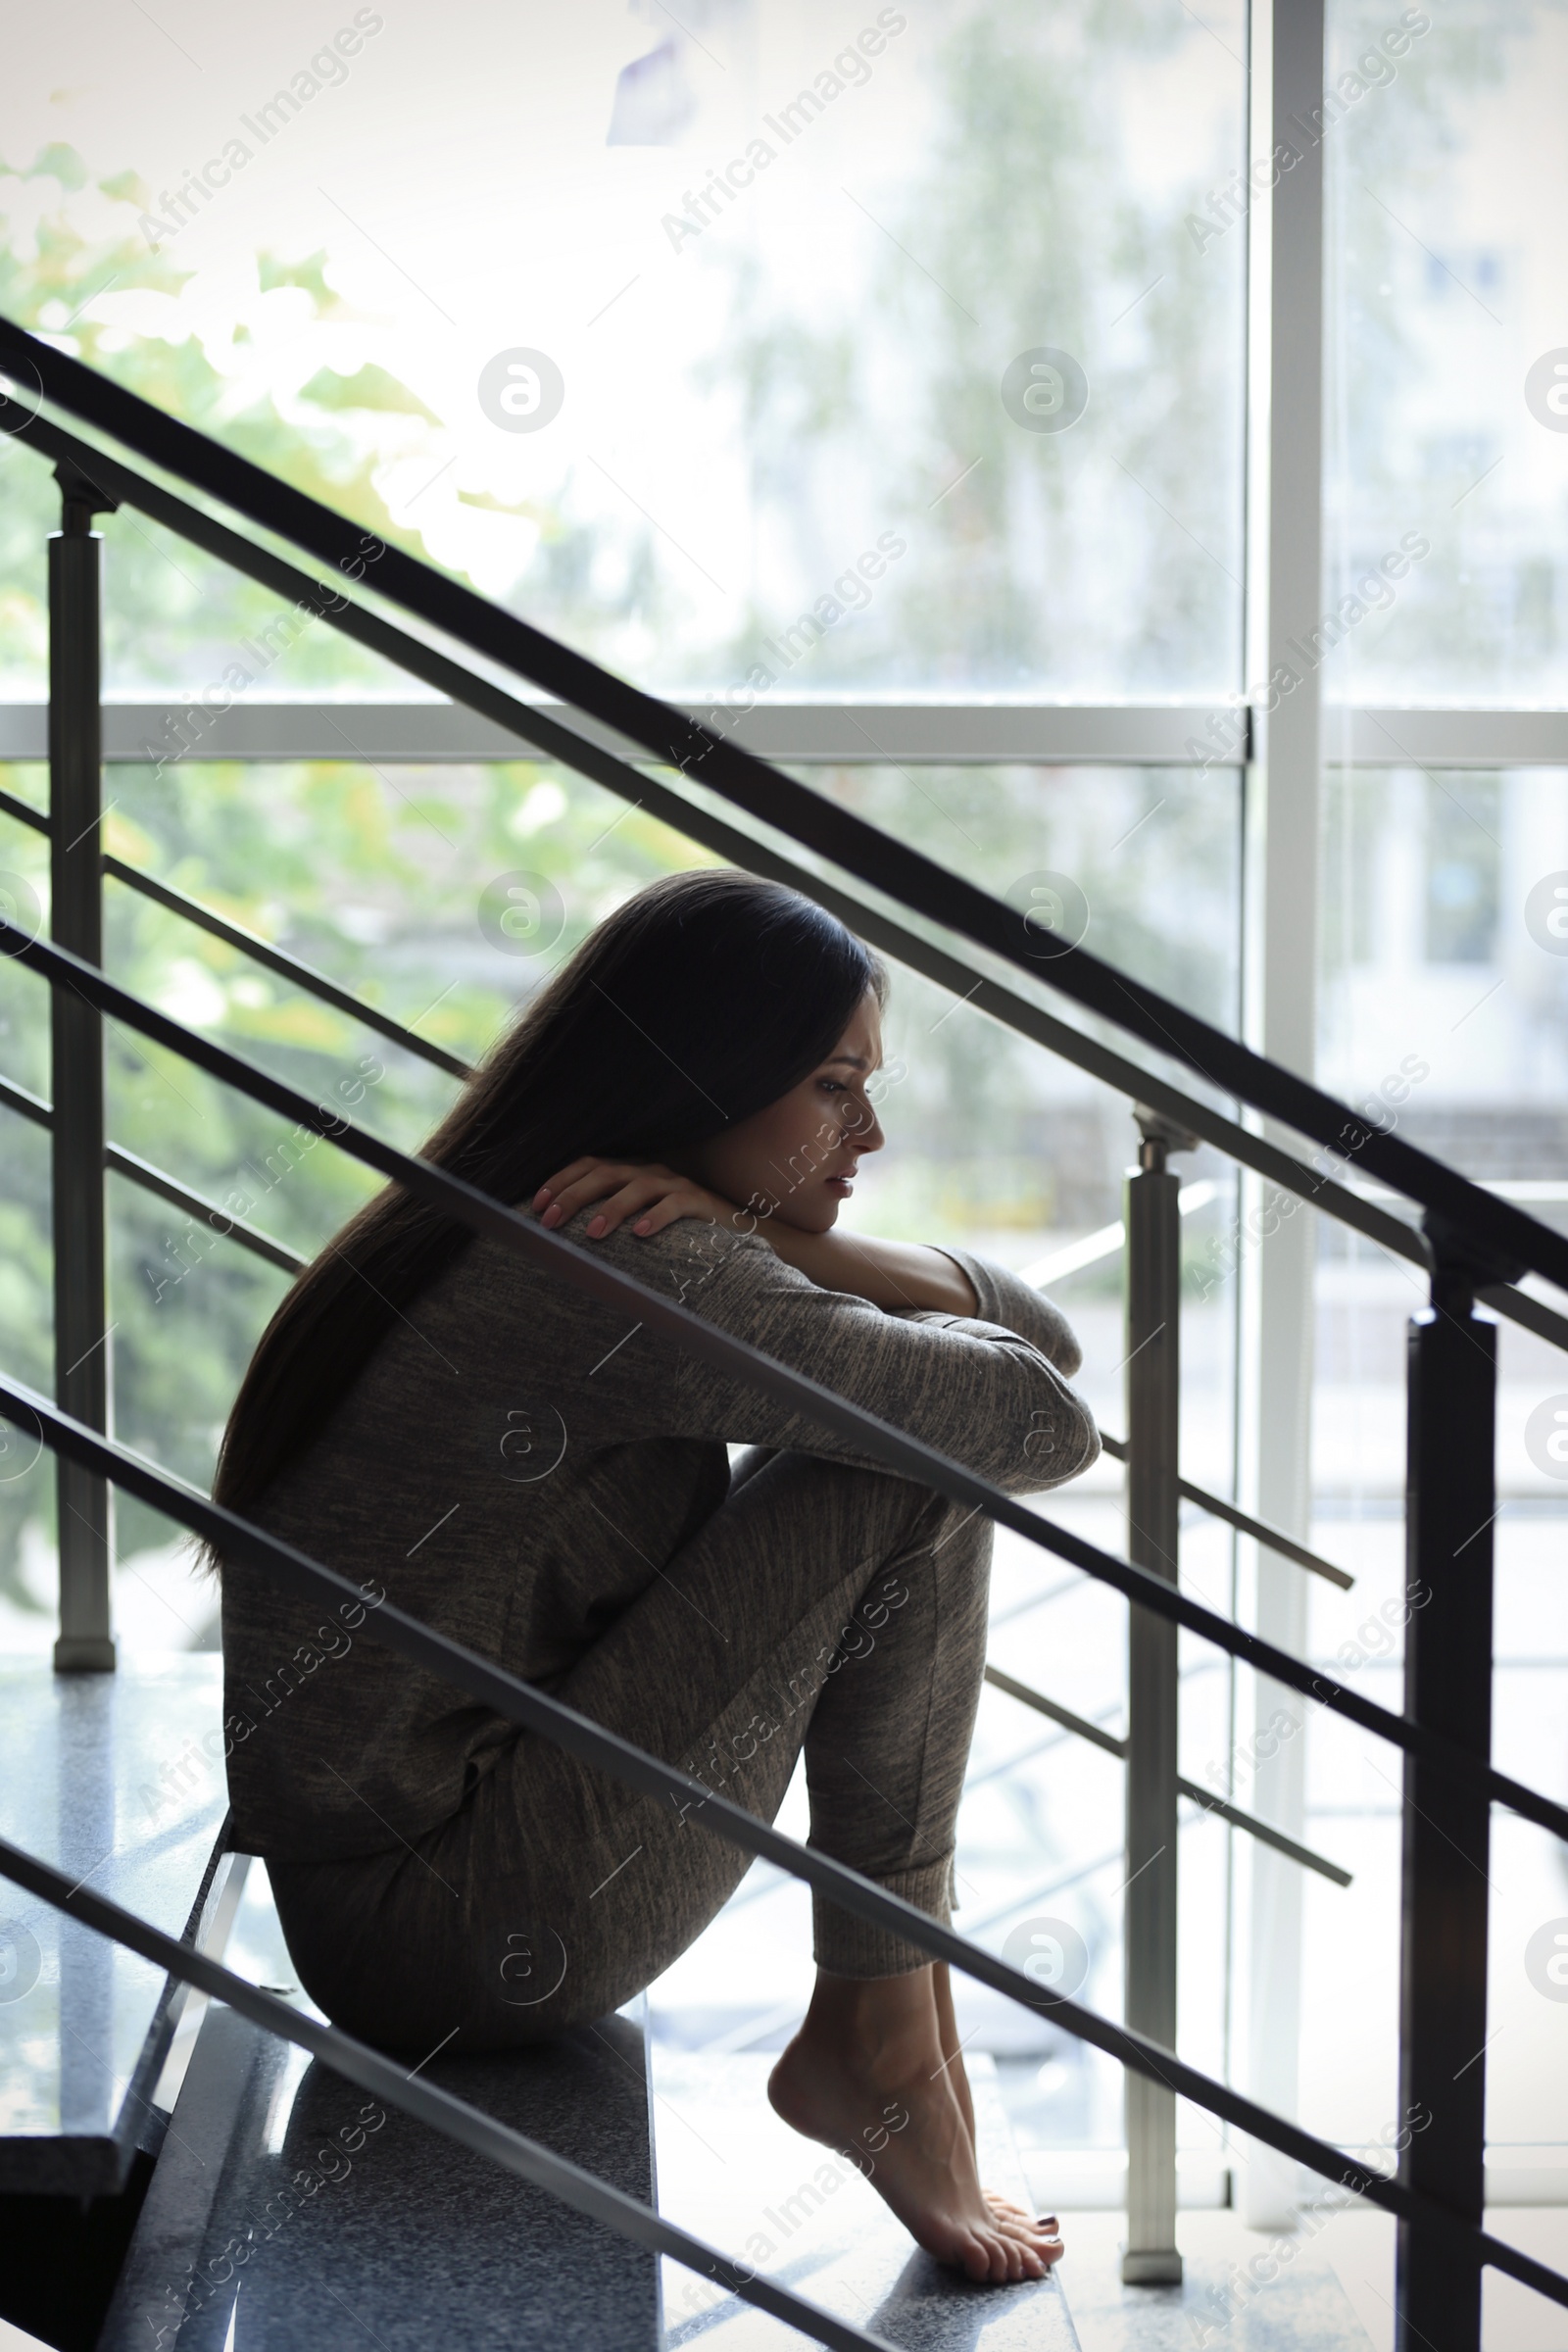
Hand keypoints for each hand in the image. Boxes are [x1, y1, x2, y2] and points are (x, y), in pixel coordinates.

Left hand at [532, 1157, 746, 1242]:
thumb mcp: (639, 1218)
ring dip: (610, 1208)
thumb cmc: (678, 1230)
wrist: (736, 1230)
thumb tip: (567, 1237)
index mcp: (631, 1172)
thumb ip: (610, 1218)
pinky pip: (675, 1204)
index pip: (589, 1165)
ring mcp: (675, 1184)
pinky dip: (655, 1217)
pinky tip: (639, 1234)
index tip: (536, 1204)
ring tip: (591, 1233)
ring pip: (637, 1187)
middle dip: (574, 1195)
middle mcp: (650, 1171)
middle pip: (605, 1173)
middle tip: (550, 1221)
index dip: (561, 1180)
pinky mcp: (699, 1201)